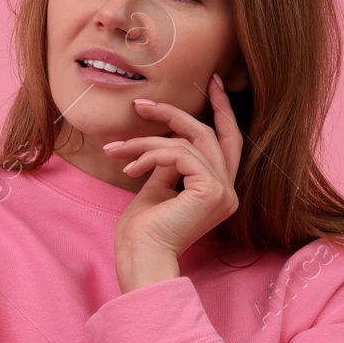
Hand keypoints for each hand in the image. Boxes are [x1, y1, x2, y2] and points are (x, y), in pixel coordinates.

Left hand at [104, 74, 243, 290]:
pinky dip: (150, 155)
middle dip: (175, 114)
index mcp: (218, 192)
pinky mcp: (211, 191)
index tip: (214, 83)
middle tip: (141, 105)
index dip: (223, 111)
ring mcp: (223, 192)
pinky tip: (128, 170)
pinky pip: (179, 154)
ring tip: (115, 152)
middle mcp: (228, 192)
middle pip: (208, 134)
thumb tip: (164, 144)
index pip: (227, 142)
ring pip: (188, 142)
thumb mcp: (155, 190)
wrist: (141, 259)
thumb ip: (167, 166)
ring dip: (145, 142)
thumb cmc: (142, 234)